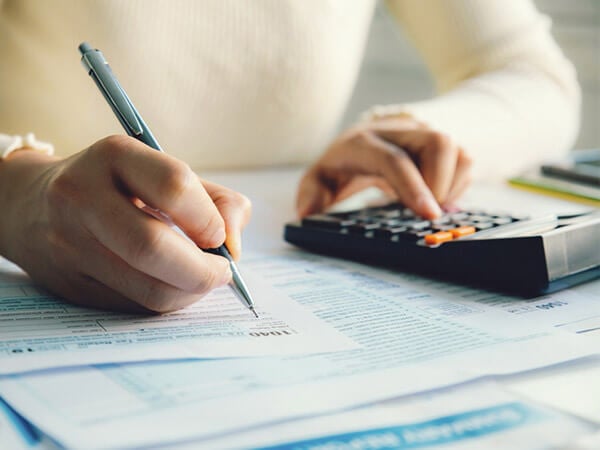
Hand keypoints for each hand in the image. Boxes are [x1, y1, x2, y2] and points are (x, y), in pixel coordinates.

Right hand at [0, 135, 250, 312]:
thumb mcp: (164, 174)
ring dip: (189, 293)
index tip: (220, 236)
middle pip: (153, 247)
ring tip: (200, 279)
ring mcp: (70, 243)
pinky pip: (134, 306)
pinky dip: (166, 302)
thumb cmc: (119, 188)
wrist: (33, 205)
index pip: (174, 187)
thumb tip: (235, 246)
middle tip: (221, 272)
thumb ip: (217, 200)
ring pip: (147, 288)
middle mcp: (83, 196)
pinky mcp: (70, 284)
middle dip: (202, 271)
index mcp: (114, 156)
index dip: (209, 219)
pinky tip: (172, 286)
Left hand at [296, 116, 471, 218]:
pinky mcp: (443, 143)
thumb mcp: (320, 178)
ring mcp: (424, 133)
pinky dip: (458, 185)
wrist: (368, 137)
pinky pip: (467, 161)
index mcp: (364, 141)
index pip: (394, 159)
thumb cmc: (344, 164)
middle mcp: (398, 131)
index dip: (413, 187)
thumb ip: (312, 194)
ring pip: (459, 151)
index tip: (428, 215)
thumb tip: (307, 214)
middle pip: (438, 143)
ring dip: (451, 185)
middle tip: (426, 212)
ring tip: (428, 204)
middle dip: (440, 184)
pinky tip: (436, 196)